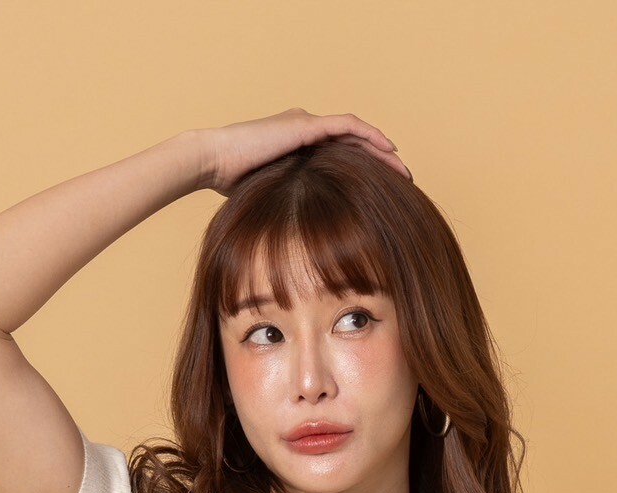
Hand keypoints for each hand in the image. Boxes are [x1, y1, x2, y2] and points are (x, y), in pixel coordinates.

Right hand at [196, 108, 411, 195]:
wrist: (213, 161)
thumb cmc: (232, 184)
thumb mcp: (271, 198)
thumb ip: (290, 207)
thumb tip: (301, 242)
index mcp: (299, 148)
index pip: (341, 156)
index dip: (364, 172)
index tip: (382, 192)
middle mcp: (306, 131)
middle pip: (354, 144)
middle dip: (381, 162)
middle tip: (403, 183)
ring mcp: (307, 124)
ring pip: (356, 134)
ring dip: (382, 151)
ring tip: (402, 170)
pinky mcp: (306, 125)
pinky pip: (348, 126)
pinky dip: (370, 136)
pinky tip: (390, 149)